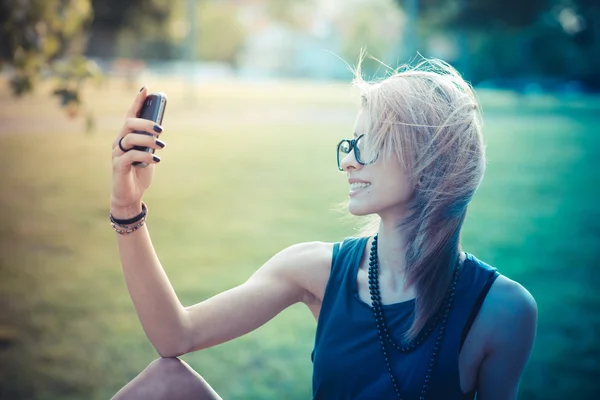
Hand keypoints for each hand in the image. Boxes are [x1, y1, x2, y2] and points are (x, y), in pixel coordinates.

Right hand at [110, 86, 165, 217]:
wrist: (131, 195)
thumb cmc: (140, 173)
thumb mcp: (149, 154)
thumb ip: (151, 142)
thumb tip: (159, 129)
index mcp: (126, 137)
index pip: (130, 115)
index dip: (136, 101)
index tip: (146, 89)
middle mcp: (119, 142)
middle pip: (129, 123)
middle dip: (146, 122)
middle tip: (160, 129)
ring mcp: (117, 153)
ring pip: (130, 138)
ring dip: (148, 140)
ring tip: (161, 146)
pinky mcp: (118, 166)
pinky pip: (130, 155)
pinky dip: (145, 155)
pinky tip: (156, 159)